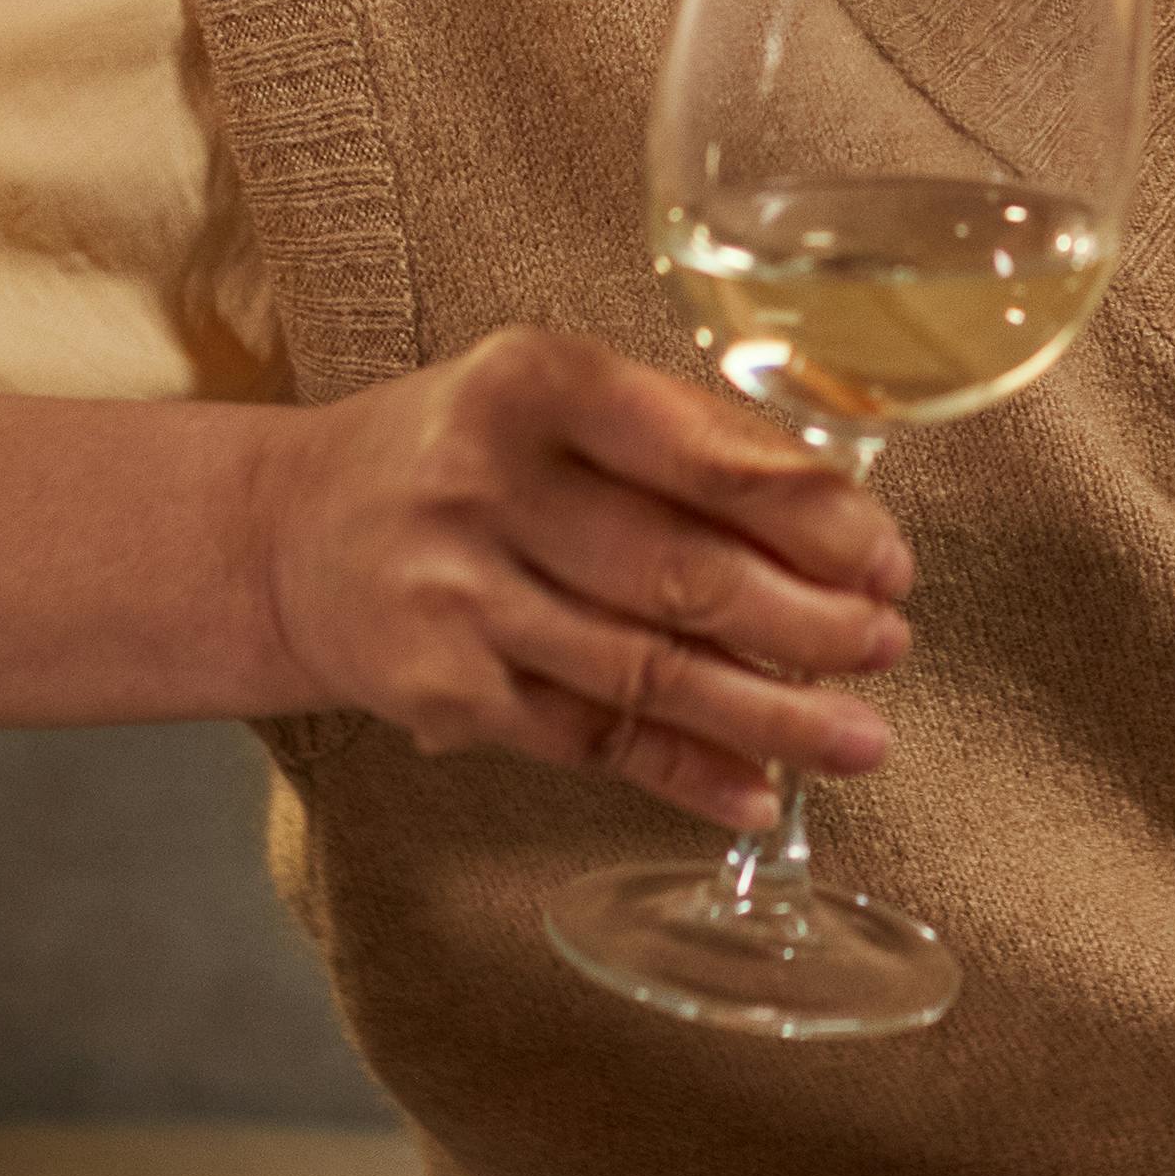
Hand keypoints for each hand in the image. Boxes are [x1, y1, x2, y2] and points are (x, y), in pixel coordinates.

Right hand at [262, 326, 913, 829]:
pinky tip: (758, 792)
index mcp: (530, 383)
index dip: (809, 516)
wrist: (286, 536)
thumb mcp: (549, 393)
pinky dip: (684, 773)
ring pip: (645, 673)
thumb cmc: (458, 451)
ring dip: (770, 715)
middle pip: (680, 574)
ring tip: (862, 738)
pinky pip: (591, 741)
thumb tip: (835, 509)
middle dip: (808, 622)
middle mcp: (484, 486)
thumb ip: (677, 432)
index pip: (699, 454)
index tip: (884, 554)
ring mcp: (457, 599)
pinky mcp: (442, 694)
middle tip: (889, 643)